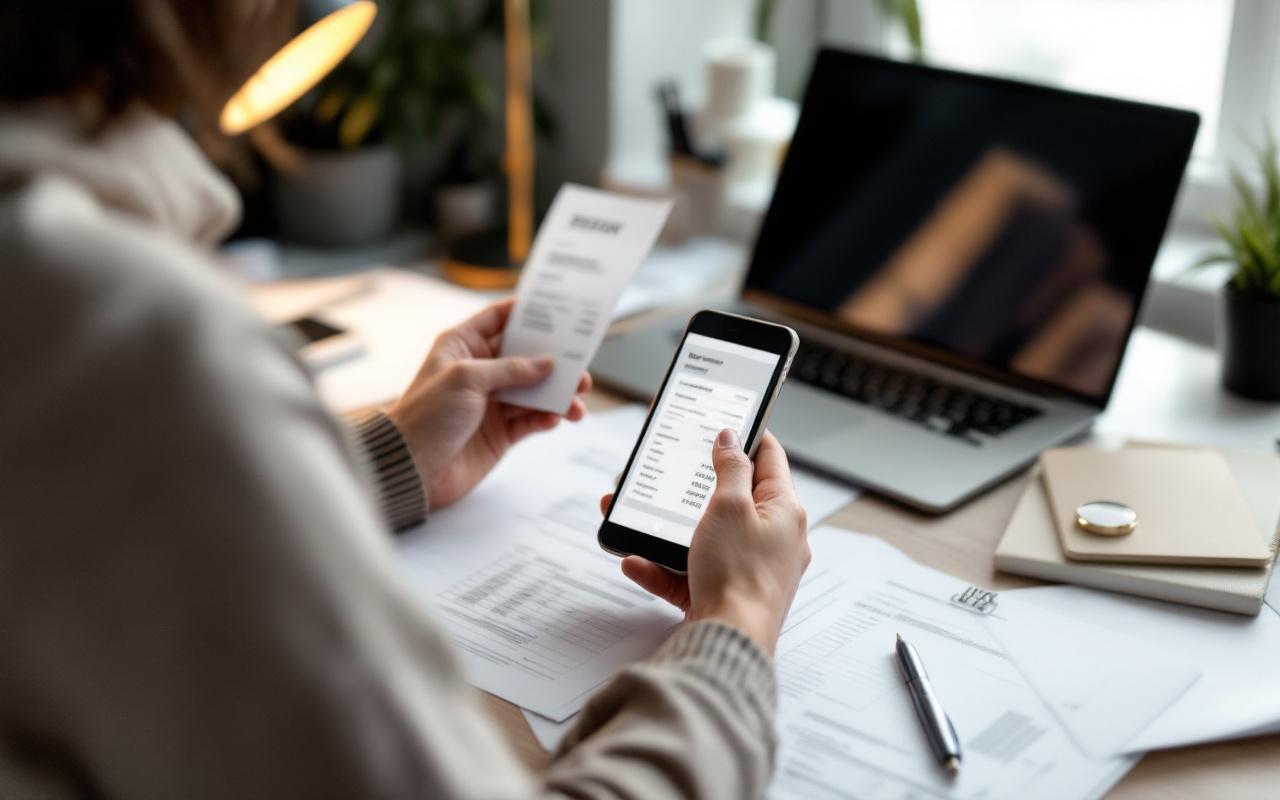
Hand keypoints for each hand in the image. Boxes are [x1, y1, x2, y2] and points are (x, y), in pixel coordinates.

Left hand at [389, 299, 590, 508]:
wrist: (411, 468)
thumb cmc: (425, 417)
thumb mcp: (466, 379)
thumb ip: (510, 368)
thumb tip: (545, 362)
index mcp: (462, 346)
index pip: (498, 318)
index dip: (526, 312)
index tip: (558, 310)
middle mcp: (479, 371)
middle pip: (526, 356)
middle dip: (554, 360)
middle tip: (579, 365)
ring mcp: (491, 402)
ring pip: (535, 391)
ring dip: (557, 394)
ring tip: (576, 402)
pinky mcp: (499, 432)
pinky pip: (531, 420)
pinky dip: (547, 418)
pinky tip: (555, 419)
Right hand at [599, 429, 808, 655]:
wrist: (729, 641)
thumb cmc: (738, 574)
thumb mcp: (731, 507)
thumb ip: (730, 469)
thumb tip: (732, 439)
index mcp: (785, 511)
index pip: (771, 459)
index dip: (748, 437)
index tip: (724, 424)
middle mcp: (773, 538)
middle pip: (731, 500)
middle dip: (692, 488)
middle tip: (669, 472)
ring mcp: (748, 568)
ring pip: (703, 537)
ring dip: (667, 528)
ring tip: (635, 516)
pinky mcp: (724, 593)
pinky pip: (689, 572)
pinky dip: (662, 566)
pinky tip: (635, 560)